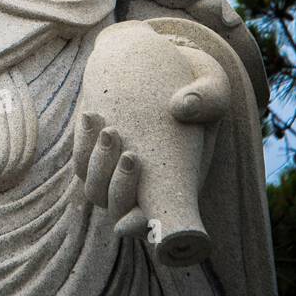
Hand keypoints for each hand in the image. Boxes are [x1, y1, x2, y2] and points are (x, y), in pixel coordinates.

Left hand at [73, 28, 230, 249]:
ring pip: (94, 188)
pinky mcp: (99, 150)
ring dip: (97, 165)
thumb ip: (208, 98)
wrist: (170, 67)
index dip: (138, 228)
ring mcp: (118, 170)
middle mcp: (145, 186)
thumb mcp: (213, 85)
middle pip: (117, 208)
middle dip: (120, 188)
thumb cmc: (198, 85)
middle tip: (130, 154)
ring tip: (109, 130)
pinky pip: (81, 160)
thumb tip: (182, 107)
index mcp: (178, 185)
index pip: (154, 223)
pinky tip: (91, 115)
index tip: (127, 222)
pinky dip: (82, 143)